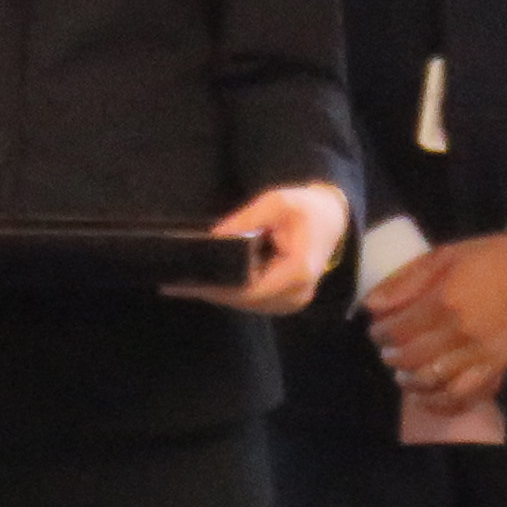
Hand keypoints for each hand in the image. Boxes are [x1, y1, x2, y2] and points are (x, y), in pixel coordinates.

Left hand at [178, 179, 351, 314]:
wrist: (331, 220)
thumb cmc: (305, 209)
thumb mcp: (276, 202)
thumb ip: (246, 219)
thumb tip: (214, 237)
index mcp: (299, 270)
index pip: (250, 289)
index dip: (218, 287)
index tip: (189, 281)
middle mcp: (297, 294)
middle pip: (245, 300)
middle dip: (212, 291)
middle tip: (176, 283)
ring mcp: (292, 302)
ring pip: (246, 304)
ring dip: (219, 293)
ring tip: (185, 283)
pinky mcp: (285, 302)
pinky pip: (252, 302)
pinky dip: (231, 292)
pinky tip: (209, 282)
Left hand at [364, 231, 506, 411]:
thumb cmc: (485, 258)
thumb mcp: (441, 256)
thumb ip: (405, 281)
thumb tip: (371, 305)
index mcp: (444, 303)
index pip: (398, 331)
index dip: (380, 334)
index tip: (377, 331)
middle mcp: (461, 334)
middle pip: (412, 360)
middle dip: (392, 358)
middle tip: (388, 352)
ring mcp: (480, 355)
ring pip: (434, 383)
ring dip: (411, 382)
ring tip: (403, 374)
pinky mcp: (496, 368)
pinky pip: (465, 397)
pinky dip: (441, 404)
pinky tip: (428, 398)